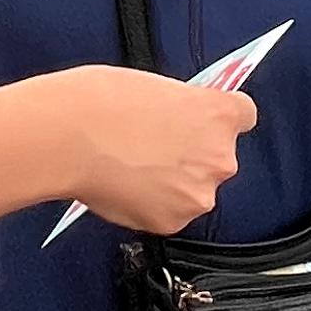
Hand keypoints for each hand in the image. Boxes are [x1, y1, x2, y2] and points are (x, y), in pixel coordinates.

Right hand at [59, 69, 256, 236]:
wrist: (66, 137)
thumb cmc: (100, 102)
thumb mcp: (154, 88)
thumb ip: (182, 109)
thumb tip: (182, 122)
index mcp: (218, 115)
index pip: (245, 115)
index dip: (221, 119)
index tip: (205, 121)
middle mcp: (218, 157)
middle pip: (218, 157)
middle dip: (193, 154)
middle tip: (153, 145)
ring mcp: (196, 194)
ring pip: (194, 189)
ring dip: (173, 182)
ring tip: (133, 167)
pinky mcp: (171, 222)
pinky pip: (170, 212)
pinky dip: (153, 204)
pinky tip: (125, 186)